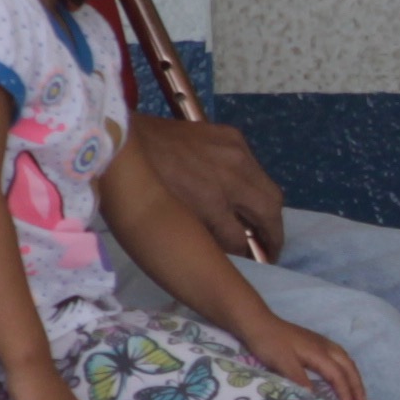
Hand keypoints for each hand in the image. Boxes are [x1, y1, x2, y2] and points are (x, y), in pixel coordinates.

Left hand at [124, 113, 287, 266]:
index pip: (241, 240)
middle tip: (269, 250)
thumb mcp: (171, 223)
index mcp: (211, 202)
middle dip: (273, 235)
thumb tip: (229, 249)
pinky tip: (242, 190)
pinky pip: (254, 166)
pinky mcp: (231, 136)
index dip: (247, 256)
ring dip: (268, 210)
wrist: (126, 142)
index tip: (251, 263)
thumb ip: (205, 238)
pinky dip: (253, 183)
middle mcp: (230, 177)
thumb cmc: (141, 189)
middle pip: (270, 212)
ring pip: (269, 189)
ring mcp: (235, 153)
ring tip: (260, 223)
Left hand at [234, 312, 364, 399]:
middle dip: (357, 385)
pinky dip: (345, 368)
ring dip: (353, 376)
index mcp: (319, 353)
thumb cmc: (270, 343)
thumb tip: (315, 397)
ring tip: (357, 391)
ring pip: (345, 359)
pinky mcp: (315, 342)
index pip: (338, 375)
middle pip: (348, 366)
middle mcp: (325, 346)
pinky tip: (341, 374)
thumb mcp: (283, 363)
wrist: (258, 323)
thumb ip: (300, 380)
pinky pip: (338, 356)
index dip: (345, 393)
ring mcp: (320, 342)